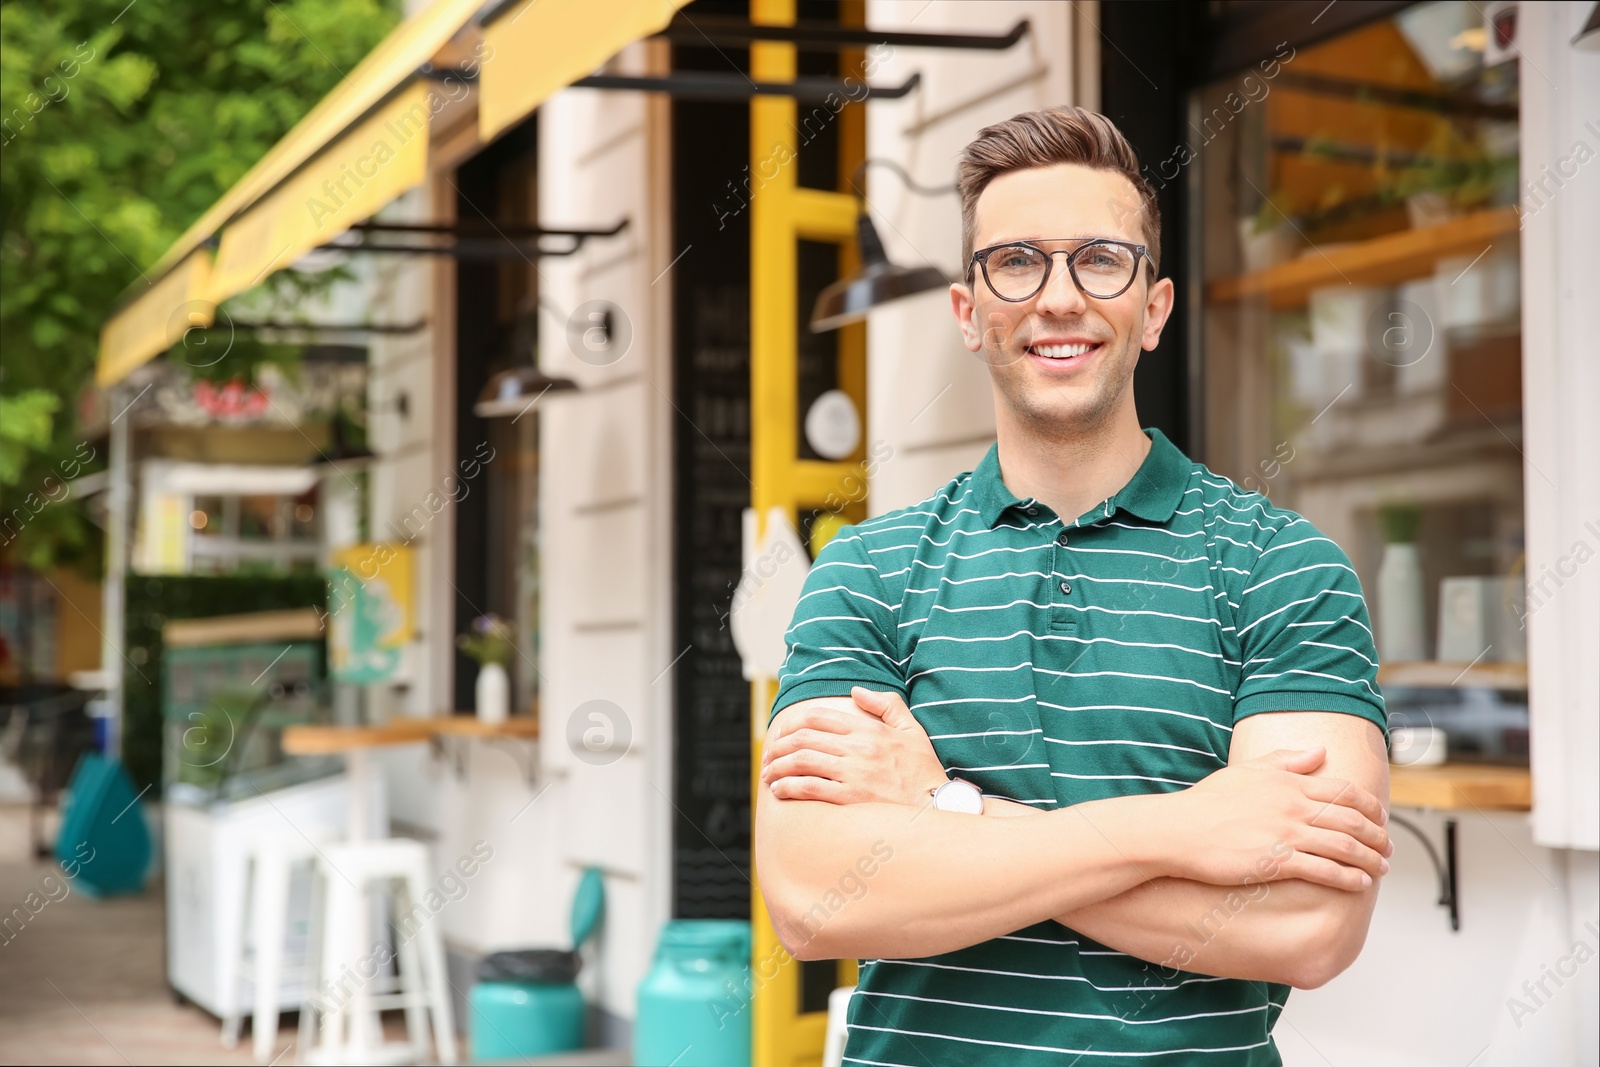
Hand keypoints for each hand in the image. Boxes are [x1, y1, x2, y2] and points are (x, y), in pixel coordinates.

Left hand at [762, 687, 947, 804]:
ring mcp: (853, 773)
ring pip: (801, 761)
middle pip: (803, 738)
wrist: (937, 806)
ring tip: (768, 774)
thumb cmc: (924, 770)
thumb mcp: (912, 729)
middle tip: (768, 756)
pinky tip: (779, 790)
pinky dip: (788, 787)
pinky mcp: (850, 798)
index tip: (781, 734)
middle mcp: (857, 748)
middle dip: (777, 746)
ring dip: (777, 766)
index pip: (818, 717)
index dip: (792, 724)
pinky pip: (809, 788)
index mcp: (868, 729)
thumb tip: (856, 692)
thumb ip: (887, 704)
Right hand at [1158, 747, 1391, 891]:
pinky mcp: (1278, 861)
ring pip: (1346, 847)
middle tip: (1388, 847)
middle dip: (1378, 836)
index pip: (1345, 791)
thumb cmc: (1207, 802)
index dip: (1370, 806)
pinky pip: (1326, 870)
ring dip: (1371, 859)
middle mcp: (1294, 806)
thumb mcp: (1247, 770)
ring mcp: (1287, 834)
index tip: (1381, 817)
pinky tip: (1360, 884)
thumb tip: (1319, 751)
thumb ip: (1286, 759)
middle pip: (1353, 820)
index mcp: (1289, 782)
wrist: (1179, 830)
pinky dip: (1349, 878)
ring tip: (1381, 869)